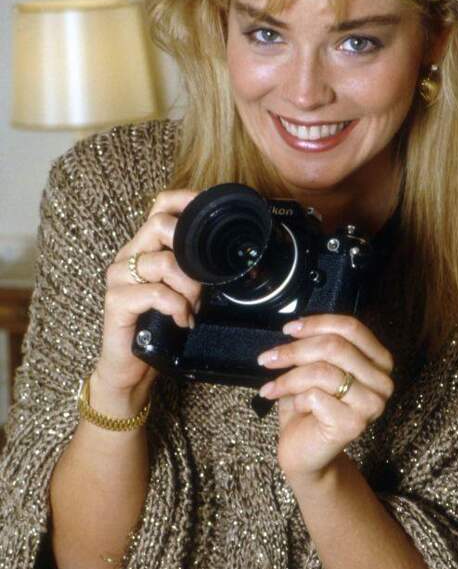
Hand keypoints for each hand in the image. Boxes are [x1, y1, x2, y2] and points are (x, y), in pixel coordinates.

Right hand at [91, 190, 201, 414]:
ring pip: (163, 262)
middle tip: (202, 283)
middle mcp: (128, 257)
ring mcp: (118, 278)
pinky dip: (177, 307)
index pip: (159, 206)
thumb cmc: (159, 328)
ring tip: (192, 308)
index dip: (185, 200)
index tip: (210, 208)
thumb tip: (229, 258)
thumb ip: (194, 270)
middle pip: (159, 225)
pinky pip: (156, 292)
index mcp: (144, 248)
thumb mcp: (183, 292)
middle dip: (191, 254)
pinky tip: (182, 320)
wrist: (132, 369)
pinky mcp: (116, 301)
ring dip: (189, 288)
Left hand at [257, 315, 393, 484]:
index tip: (288, 329)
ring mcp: (371, 404)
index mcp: (379, 361)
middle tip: (267, 359)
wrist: (306, 453)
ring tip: (272, 386)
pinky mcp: (354, 424)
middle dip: (294, 350)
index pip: (351, 328)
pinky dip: (296, 398)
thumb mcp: (315, 366)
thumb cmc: (310, 406)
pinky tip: (294, 407)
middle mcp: (382, 381)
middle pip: (335, 346)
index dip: (317, 323)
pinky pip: (315, 396)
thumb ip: (317, 345)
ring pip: (322, 371)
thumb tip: (296, 325)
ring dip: (289, 378)